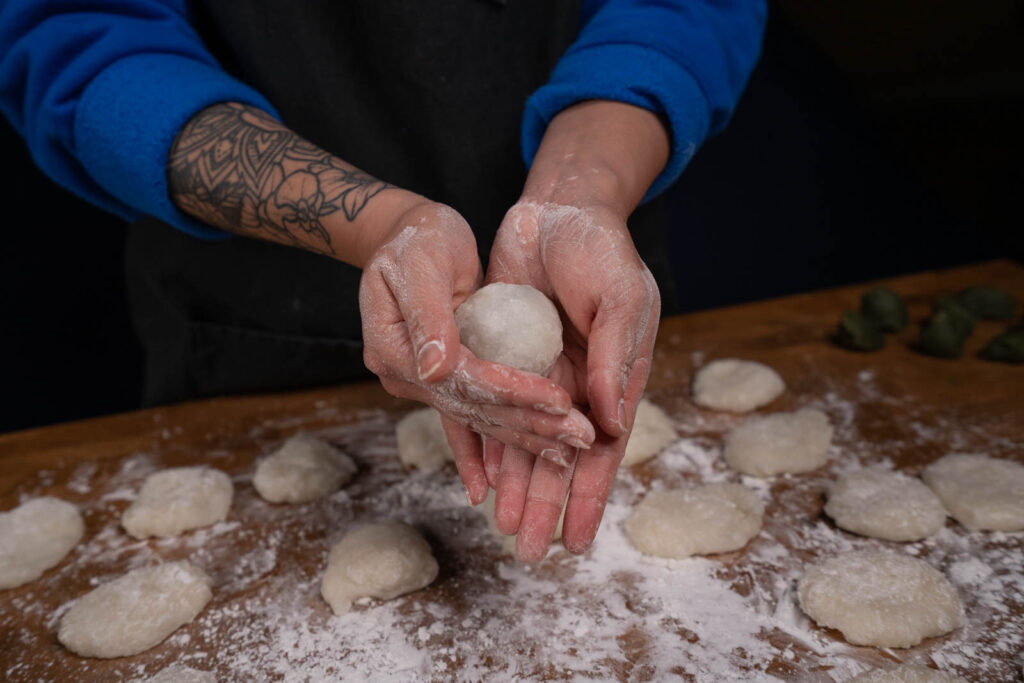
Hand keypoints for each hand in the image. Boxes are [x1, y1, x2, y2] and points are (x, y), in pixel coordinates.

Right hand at [358, 201, 594, 503]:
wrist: (406, 235)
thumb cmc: (415, 239)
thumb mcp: (418, 264)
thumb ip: (427, 315)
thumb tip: (437, 369)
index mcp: (396, 351)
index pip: (463, 379)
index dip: (511, 392)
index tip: (558, 400)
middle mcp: (409, 377)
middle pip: (475, 408)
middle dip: (530, 424)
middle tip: (581, 438)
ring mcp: (425, 383)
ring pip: (480, 417)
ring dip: (525, 436)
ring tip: (571, 451)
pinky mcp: (446, 379)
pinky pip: (472, 416)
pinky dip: (491, 445)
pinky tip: (504, 481)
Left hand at [483, 100, 668, 561]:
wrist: (557, 209)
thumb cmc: (601, 249)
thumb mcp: (620, 296)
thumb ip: (615, 356)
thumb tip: (613, 422)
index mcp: (611, 378)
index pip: (603, 449)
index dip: (591, 495)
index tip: (579, 539)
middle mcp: (575, 386)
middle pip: (558, 458)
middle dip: (545, 504)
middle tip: (528, 551)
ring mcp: (538, 375)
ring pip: (523, 442)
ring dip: (515, 485)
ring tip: (503, 527)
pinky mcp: (503, 358)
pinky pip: (492, 408)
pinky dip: (486, 443)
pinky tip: (479, 477)